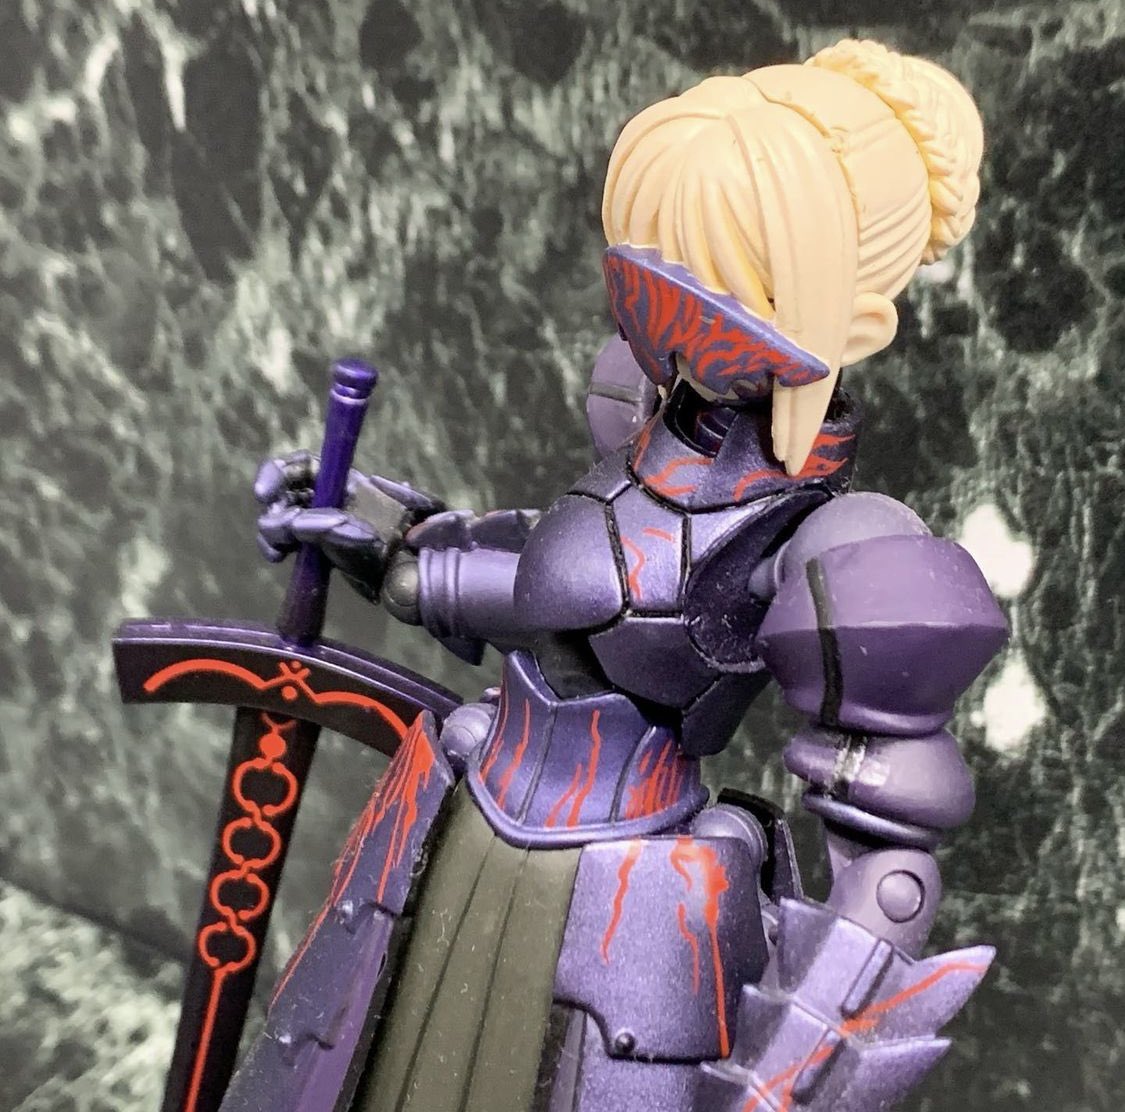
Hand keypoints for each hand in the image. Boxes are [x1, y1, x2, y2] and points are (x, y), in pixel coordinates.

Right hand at [254, 450, 444, 599]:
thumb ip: (326, 524)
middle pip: (283, 491)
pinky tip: (279, 556)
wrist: (405, 572)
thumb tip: (296, 527)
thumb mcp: (362, 526)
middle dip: (274, 507)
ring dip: (274, 531)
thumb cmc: (397, 540)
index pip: (302, 466)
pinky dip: (274, 545)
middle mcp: (325, 499)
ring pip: (277, 517)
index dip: (278, 473)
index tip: (264, 494)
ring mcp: (316, 524)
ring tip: (282, 550)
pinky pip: (282, 541)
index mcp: (341, 483)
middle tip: (283, 528)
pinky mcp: (312, 548)